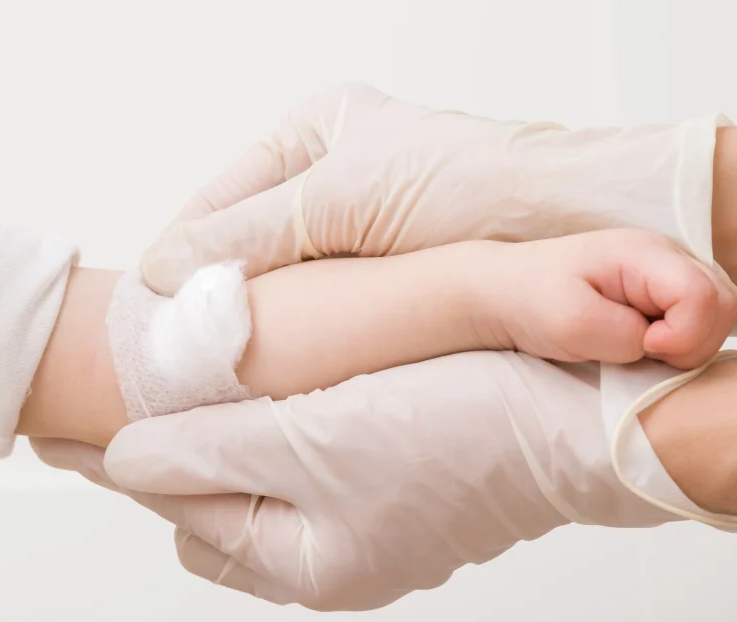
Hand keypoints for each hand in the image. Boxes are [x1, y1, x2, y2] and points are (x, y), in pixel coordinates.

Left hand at [102, 352, 682, 610]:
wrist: (580, 419)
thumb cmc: (458, 427)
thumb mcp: (314, 439)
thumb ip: (206, 453)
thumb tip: (125, 460)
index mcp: (306, 564)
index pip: (177, 508)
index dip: (115, 457)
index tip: (55, 425)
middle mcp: (334, 563)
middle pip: (210, 516)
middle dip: (160, 464)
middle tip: (113, 407)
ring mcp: (371, 534)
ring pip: (256, 497)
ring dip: (215, 450)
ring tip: (177, 400)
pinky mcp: (400, 497)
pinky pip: (303, 479)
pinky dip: (270, 444)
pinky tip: (264, 403)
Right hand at [142, 83, 736, 337]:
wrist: (583, 217)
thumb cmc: (472, 186)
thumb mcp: (342, 202)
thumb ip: (246, 236)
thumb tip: (157, 272)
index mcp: (314, 136)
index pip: (218, 203)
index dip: (183, 258)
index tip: (152, 315)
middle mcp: (335, 175)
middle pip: (248, 245)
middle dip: (221, 295)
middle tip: (185, 353)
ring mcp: (368, 225)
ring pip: (288, 280)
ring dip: (264, 320)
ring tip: (226, 369)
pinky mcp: (401, 268)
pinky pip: (331, 304)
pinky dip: (310, 334)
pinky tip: (290, 368)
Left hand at [483, 229, 736, 368]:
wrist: (502, 293)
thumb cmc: (530, 300)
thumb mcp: (570, 322)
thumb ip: (624, 336)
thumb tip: (656, 345)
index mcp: (645, 254)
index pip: (704, 297)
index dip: (682, 335)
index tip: (642, 347)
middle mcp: (666, 259)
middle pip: (723, 307)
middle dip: (692, 344)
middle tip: (643, 353)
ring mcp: (666, 277)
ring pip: (716, 318)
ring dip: (686, 346)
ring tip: (638, 349)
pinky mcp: (660, 297)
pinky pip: (696, 324)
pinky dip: (677, 345)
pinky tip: (641, 347)